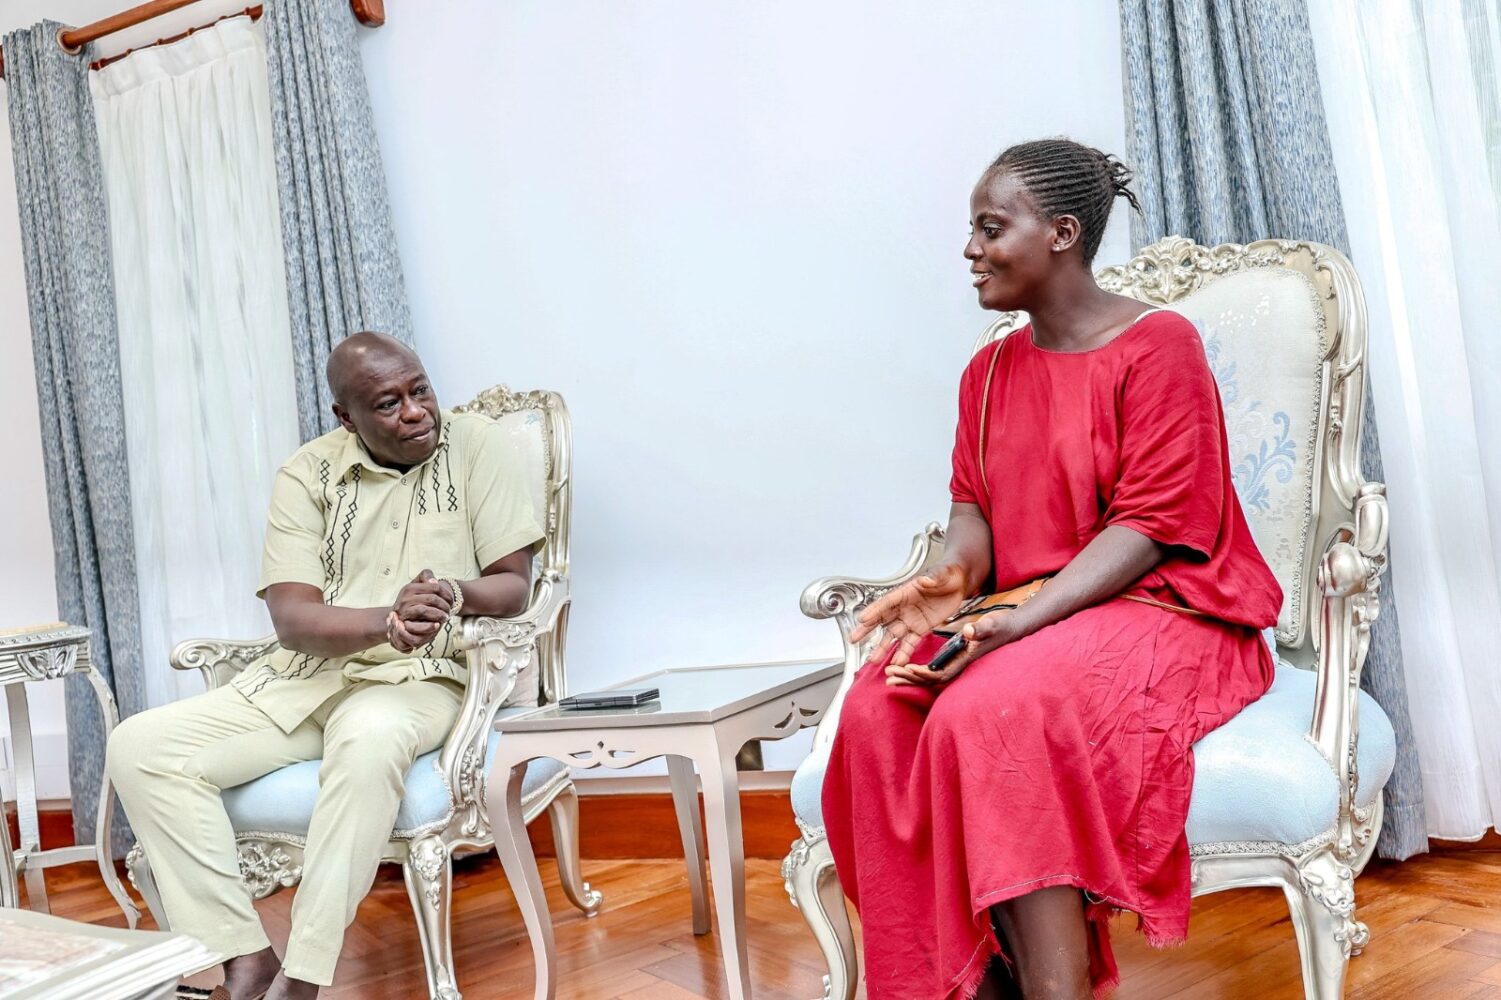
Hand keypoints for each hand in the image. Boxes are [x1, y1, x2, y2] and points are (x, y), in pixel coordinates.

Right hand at [387, 569, 452, 651]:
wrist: (398, 616)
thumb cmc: (412, 600)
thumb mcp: (417, 586)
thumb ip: (426, 577)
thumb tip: (433, 581)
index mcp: (410, 587)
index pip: (435, 587)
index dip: (447, 594)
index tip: (452, 601)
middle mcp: (405, 598)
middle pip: (432, 599)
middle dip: (445, 606)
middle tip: (450, 611)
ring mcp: (403, 611)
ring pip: (425, 610)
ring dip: (439, 615)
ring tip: (445, 618)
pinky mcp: (403, 624)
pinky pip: (418, 625)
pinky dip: (430, 626)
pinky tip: (437, 625)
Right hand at [849, 563, 970, 666]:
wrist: (959, 582)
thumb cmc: (948, 573)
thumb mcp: (943, 573)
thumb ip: (934, 578)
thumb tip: (926, 579)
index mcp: (906, 592)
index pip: (886, 602)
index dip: (874, 611)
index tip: (862, 619)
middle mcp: (905, 607)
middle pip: (882, 620)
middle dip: (868, 630)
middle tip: (854, 639)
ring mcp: (911, 619)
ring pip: (893, 635)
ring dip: (883, 647)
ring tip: (873, 659)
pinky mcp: (921, 628)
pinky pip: (910, 642)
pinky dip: (903, 652)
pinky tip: (897, 662)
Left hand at [885, 608, 1017, 687]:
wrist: (1011, 627)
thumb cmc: (1003, 626)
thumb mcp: (993, 623)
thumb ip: (981, 628)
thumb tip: (968, 631)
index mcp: (965, 659)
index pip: (941, 673)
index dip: (924, 674)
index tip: (908, 669)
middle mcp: (958, 663)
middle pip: (930, 679)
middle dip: (909, 678)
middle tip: (888, 675)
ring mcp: (955, 661)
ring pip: (928, 675)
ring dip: (908, 676)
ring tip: (889, 675)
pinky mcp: (953, 656)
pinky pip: (932, 667)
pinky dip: (916, 669)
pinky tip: (903, 667)